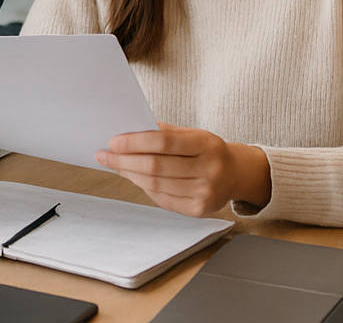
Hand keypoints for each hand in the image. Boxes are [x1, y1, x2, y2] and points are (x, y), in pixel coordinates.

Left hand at [95, 122, 270, 216]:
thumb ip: (162, 132)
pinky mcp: (199, 210)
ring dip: (129, 174)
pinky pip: (162, 199)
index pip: (163, 142)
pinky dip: (144, 187)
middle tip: (105, 154)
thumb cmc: (207, 149)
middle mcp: (209, 169)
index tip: (113, 141)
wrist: (237, 174)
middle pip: (156, 166)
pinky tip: (134, 178)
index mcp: (207, 144)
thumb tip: (126, 132)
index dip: (134, 142)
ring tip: (115, 164)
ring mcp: (205, 192)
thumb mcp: (192, 133)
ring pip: (155, 184)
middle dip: (124, 160)